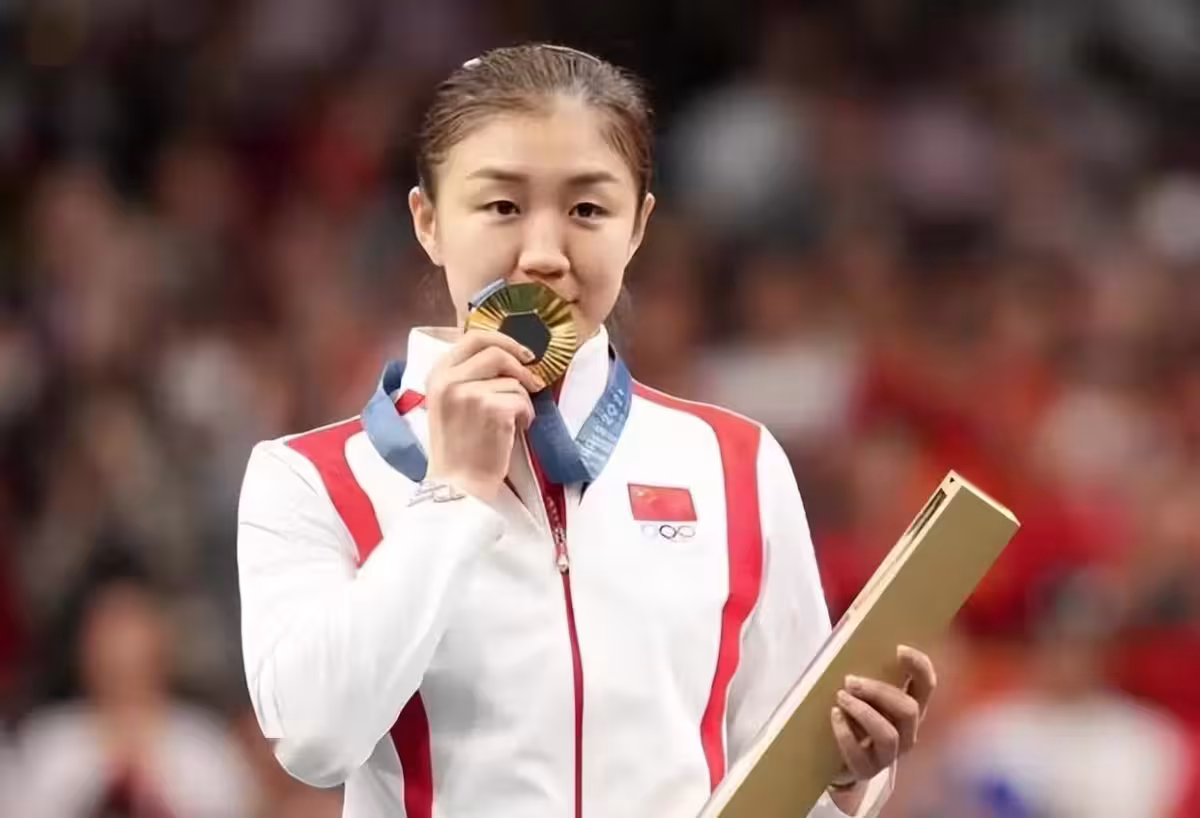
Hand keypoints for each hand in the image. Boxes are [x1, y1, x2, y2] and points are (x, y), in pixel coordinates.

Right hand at [424, 329, 544, 502]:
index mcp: (437, 374)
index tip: (521, 353)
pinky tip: (515, 430)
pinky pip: (522, 400)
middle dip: (520, 366)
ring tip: (513, 420)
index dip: (503, 340)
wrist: (458, 483)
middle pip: (496, 352)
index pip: (473, 337)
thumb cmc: (458, 445)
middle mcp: (449, 380)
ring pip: (514, 380)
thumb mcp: (449, 402)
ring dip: (522, 400)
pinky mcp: (491, 409)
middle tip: (533, 381)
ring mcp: (469, 393)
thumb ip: (467, 376)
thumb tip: (507, 354)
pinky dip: (526, 415)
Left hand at [830, 645, 936, 786]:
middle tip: (850, 680)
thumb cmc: (852, 715)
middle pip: (908, 709)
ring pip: (888, 734)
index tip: (899, 649)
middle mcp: (906, 731)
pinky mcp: (867, 770)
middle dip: (880, 691)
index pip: (926, 685)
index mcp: (909, 707)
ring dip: (863, 712)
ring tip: (841, 697)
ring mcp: (889, 754)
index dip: (919, 666)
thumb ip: (867, 670)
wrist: (837, 759)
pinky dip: (845, 734)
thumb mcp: (863, 692)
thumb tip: (854, 628)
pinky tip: (834, 716)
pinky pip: (860, 755)